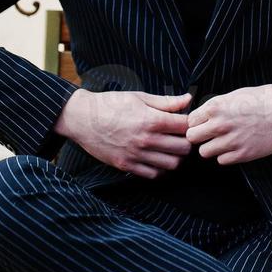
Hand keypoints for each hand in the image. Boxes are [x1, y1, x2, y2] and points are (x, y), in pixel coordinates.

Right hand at [55, 89, 192, 177]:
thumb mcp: (139, 97)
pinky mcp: (127, 165)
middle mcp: (146, 140)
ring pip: (172, 164)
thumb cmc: (110, 104)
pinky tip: (156, 158)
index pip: (185, 126)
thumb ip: (166, 102)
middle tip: (180, 136)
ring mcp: (136, 155)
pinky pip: (153, 174)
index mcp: (151, 120)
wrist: (82, 118)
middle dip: (186, 141)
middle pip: (183, 148)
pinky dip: (159, 168)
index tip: (185, 122)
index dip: (190, 123)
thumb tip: (188, 99)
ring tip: (169, 148)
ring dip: (175, 156)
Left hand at [185, 83, 271, 165]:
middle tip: (210, 135)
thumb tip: (203, 116)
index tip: (204, 124)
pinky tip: (235, 147)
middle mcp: (220, 124)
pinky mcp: (243, 154)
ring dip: (212, 148)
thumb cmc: (265, 99)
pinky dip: (226, 156)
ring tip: (223, 142)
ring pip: (204, 152)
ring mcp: (231, 140)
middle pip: (192, 138)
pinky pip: (221, 161)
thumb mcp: (235, 95)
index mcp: (216, 106)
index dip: (197, 123)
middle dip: (199, 137)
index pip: (190, 121)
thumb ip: (217, 107)